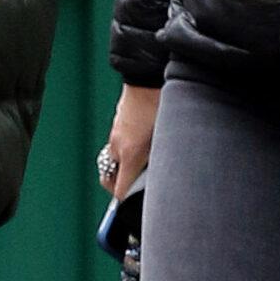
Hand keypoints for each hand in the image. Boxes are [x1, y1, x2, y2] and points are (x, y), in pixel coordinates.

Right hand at [98, 84, 159, 200]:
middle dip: (118, 188)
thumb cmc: (163, 104)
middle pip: (109, 179)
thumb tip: (166, 179)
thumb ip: (165, 161)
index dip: (126, 202)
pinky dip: (124, 152)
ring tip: (140, 168)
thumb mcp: (169, 137)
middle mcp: (118, 146)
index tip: (134, 205)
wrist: (149, 75)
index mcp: (131, 154)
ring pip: (113, 162)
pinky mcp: (117, 124)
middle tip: (134, 191)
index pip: (119, 191)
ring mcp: (115, 134)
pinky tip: (142, 146)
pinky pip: (116, 146)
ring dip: (122, 169)